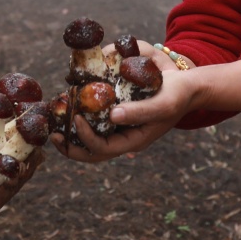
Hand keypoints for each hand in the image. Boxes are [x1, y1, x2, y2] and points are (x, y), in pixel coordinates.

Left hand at [55, 51, 240, 163]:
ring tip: (54, 123)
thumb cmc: (177, 94)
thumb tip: (112, 116)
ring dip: (71, 135)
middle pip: (92, 153)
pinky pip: (94, 124)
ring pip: (90, 140)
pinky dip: (80, 119)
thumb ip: (140, 111)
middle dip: (70, 147)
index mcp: (134, 141)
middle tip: (52, 134)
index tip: (76, 117)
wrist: (187, 86)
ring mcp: (121, 129)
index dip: (86, 138)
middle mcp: (125, 138)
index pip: (103, 149)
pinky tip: (69, 107)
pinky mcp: (118, 115)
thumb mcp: (163, 102)